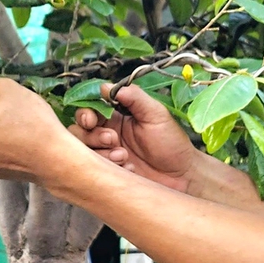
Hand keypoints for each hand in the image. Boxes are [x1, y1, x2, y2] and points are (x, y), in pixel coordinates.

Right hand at [72, 82, 203, 194]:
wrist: (183, 176)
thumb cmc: (172, 143)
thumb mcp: (156, 114)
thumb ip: (134, 97)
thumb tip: (107, 87)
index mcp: (117, 117)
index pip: (91, 109)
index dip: (86, 113)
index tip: (91, 119)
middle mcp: (108, 134)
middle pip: (80, 131)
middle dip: (92, 135)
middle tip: (113, 139)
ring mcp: (107, 154)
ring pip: (85, 151)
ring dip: (102, 152)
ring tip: (124, 156)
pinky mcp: (110, 173)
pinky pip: (96, 170)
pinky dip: (111, 167)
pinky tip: (129, 168)